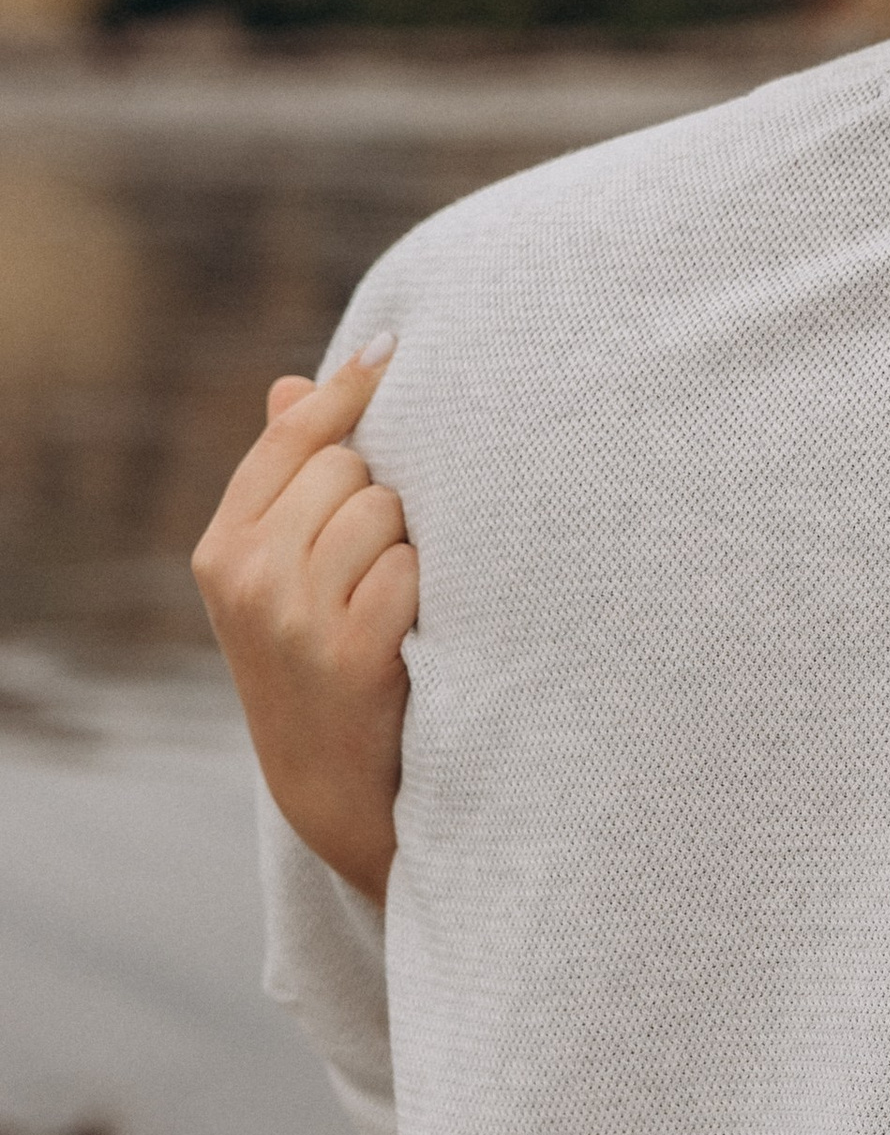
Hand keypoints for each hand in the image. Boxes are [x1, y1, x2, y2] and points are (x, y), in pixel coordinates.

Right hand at [191, 341, 415, 907]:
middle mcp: (248, 577)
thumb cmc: (316, 658)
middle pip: (345, 467)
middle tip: (372, 560)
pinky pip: (409, 568)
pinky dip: (422, 590)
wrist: (332, 785)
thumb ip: (287, 481)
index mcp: (222, 548)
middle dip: (377, 496)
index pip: (290, 437)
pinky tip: (410, 628)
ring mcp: (294, 617)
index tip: (395, 348)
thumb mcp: (278, 576)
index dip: (348, 389)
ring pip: (382, 510)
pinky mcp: (351, 653)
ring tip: (389, 596)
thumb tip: (295, 383)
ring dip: (404, 543)